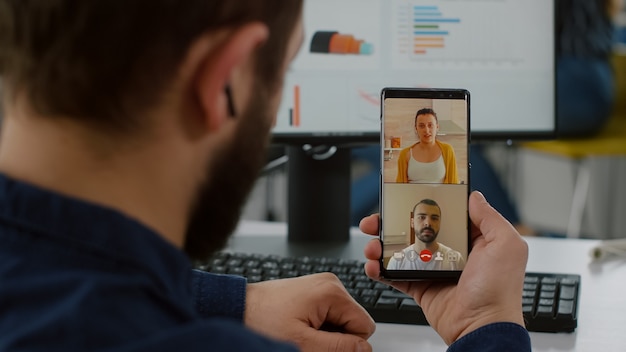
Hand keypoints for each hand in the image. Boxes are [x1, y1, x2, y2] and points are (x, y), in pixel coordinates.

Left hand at [244, 273, 375, 351]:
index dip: (346, 344)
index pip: (364, 327)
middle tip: (307, 340)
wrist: (236, 308)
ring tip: (299, 333)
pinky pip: (328, 316)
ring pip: (340, 322)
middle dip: (334, 339)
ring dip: (324, 335)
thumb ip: (339, 349)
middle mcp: (330, 284)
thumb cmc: (261, 322)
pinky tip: (297, 328)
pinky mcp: (312, 292)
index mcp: (333, 292)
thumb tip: (365, 349)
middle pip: (352, 323)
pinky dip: (316, 327)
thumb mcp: (303, 344)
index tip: (321, 345)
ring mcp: (321, 287)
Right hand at [361, 191, 527, 344]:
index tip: (406, 197)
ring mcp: (434, 270)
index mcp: (472, 240)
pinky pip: (396, 275)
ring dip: (382, 246)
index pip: (444, 215)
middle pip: (415, 230)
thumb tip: (475, 197)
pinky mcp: (421, 287)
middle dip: (393, 223)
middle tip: (378, 220)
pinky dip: (381, 270)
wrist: (482, 328)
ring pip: (401, 251)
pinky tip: (373, 265)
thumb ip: (490, 218)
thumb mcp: (506, 245)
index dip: (424, 205)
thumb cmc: (498, 290)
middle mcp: (452, 253)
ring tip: (373, 246)